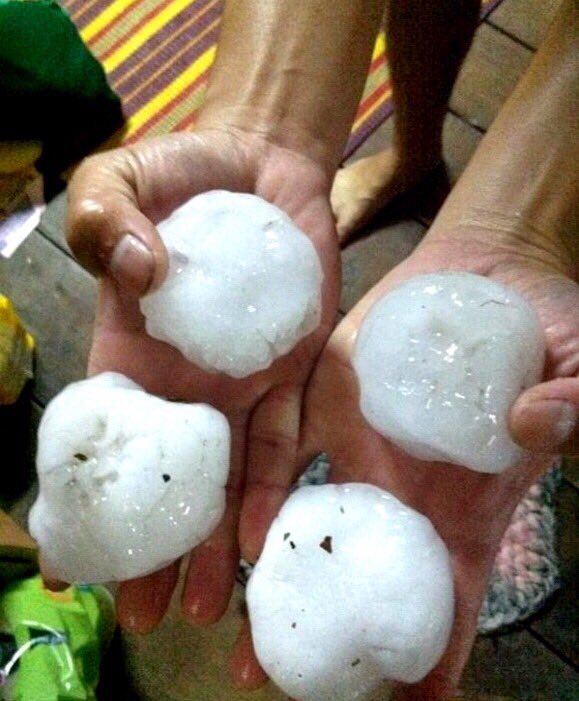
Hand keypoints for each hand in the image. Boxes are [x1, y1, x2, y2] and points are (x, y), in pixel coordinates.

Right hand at [64, 128, 339, 651]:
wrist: (261, 164)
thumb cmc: (181, 173)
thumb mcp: (118, 182)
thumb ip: (103, 220)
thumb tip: (132, 271)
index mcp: (132, 351)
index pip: (106, 436)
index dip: (89, 496)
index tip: (73, 563)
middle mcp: (186, 382)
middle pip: (168, 477)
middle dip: (156, 545)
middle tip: (146, 617)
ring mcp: (242, 383)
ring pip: (227, 475)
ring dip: (216, 541)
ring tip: (206, 608)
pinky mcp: (294, 371)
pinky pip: (285, 438)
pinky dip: (274, 487)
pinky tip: (264, 539)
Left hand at [235, 226, 577, 696]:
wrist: (488, 267)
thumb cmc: (544, 328)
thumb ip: (573, 400)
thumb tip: (533, 422)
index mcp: (466, 495)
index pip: (453, 582)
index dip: (441, 639)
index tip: (417, 696)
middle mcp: (403, 480)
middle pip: (361, 566)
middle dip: (324, 624)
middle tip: (276, 683)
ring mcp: (360, 438)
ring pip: (310, 514)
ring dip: (275, 571)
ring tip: (236, 633)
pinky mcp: (328, 391)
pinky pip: (286, 439)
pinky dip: (263, 483)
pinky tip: (241, 531)